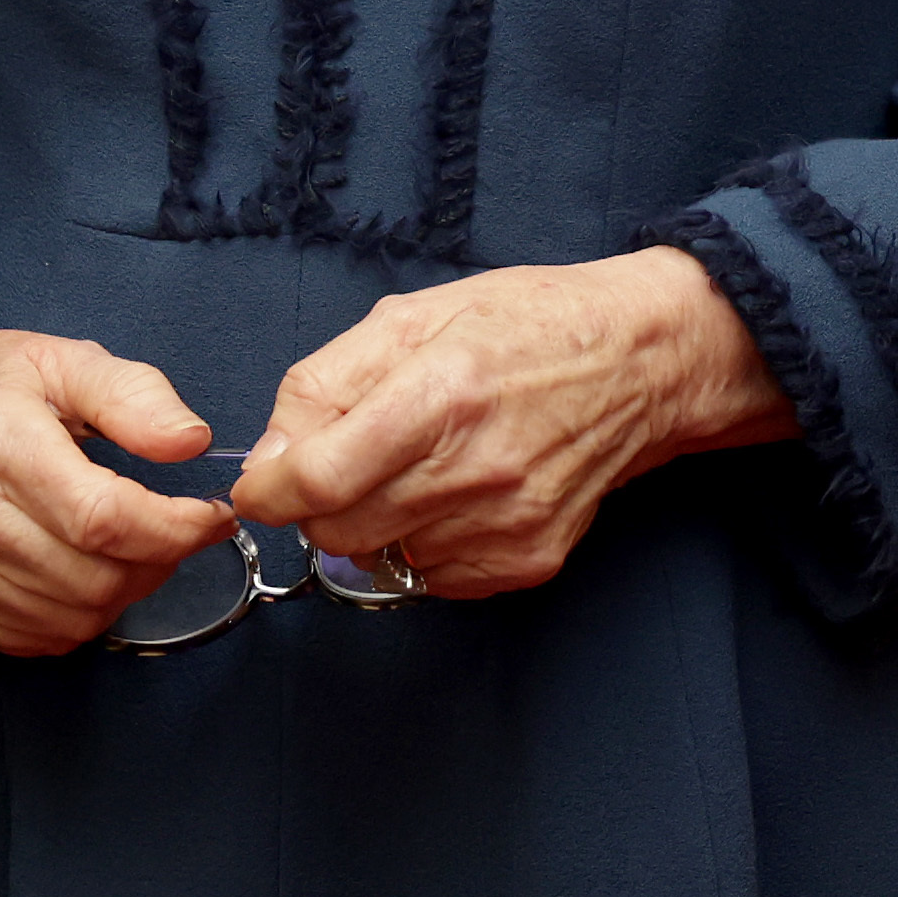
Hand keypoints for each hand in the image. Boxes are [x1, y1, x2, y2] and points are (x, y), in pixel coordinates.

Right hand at [0, 329, 229, 656]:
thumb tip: (190, 443)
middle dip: (157, 560)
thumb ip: (133, 395)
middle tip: (166, 527)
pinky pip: (38, 638)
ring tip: (119, 545)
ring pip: (75, 618)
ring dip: (121, 590)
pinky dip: (76, 616)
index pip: (105, 517)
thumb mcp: (60, 360)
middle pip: (97, 578)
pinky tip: (73, 569)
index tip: (210, 516)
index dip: (175, 529)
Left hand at [229, 248, 791, 596]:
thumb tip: (269, 460)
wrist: (638, 364)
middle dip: (316, 506)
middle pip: (339, 532)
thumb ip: (323, 386)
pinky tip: (450, 494)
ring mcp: (507, 525)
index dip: (269, 493)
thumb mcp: (407, 318)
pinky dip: (420, 544)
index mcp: (438, 396)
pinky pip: (432, 578)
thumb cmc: (521, 326)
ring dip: (372, 522)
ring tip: (413, 466)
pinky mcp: (529, 561)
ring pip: (381, 558)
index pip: (319, 482)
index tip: (259, 486)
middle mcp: (475, 472)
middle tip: (340, 463)